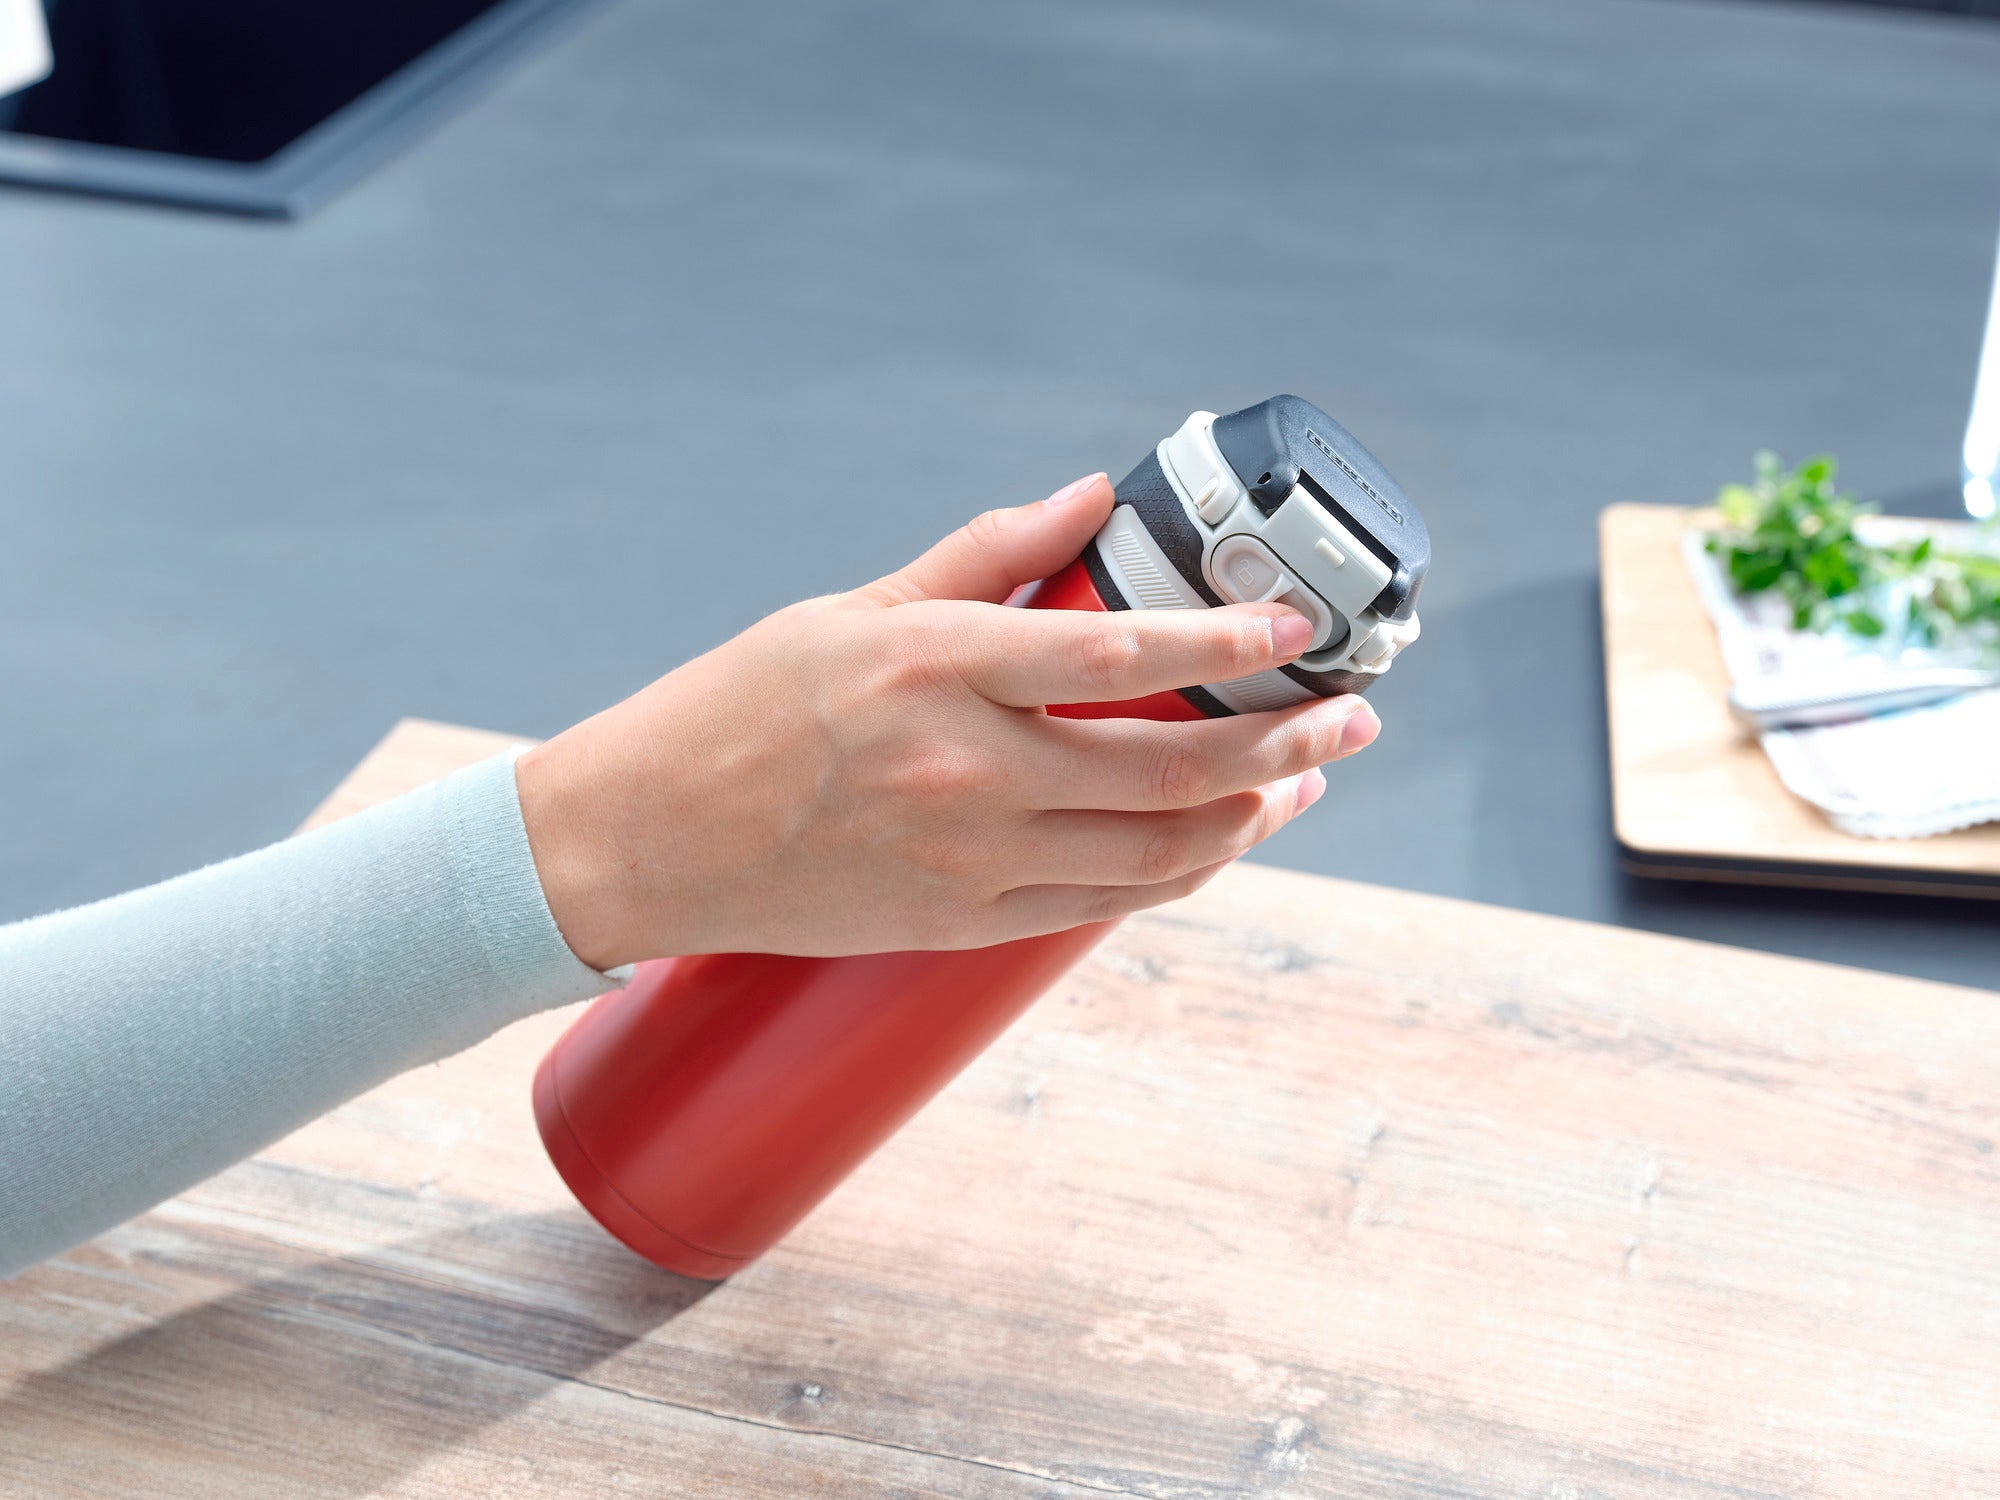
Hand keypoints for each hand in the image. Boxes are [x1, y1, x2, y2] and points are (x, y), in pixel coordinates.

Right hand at [515, 473, 1380, 969]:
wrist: (646, 843)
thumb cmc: (739, 709)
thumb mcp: (852, 608)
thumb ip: (983, 554)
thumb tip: (1087, 495)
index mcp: (935, 669)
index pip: (1119, 655)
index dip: (1229, 641)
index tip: (1299, 626)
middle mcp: (964, 771)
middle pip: (1171, 767)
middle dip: (1285, 740)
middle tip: (1352, 714)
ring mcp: (968, 860)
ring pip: (1157, 851)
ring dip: (1253, 814)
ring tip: (1306, 774)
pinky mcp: (963, 923)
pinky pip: (1106, 902)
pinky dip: (1181, 870)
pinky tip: (1221, 837)